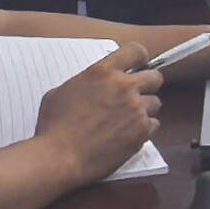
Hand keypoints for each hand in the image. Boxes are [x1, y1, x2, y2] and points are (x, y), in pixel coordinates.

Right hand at [32, 51, 160, 182]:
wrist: (59, 157)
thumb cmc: (54, 126)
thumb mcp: (61, 92)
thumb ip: (85, 83)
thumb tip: (94, 85)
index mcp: (104, 72)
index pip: (135, 51)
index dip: (140, 58)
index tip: (139, 66)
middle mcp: (124, 87)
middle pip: (155, 77)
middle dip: (147, 85)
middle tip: (135, 95)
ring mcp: (136, 109)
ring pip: (155, 103)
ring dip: (144, 109)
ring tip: (127, 120)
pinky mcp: (141, 131)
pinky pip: (154, 124)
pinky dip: (144, 129)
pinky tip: (128, 134)